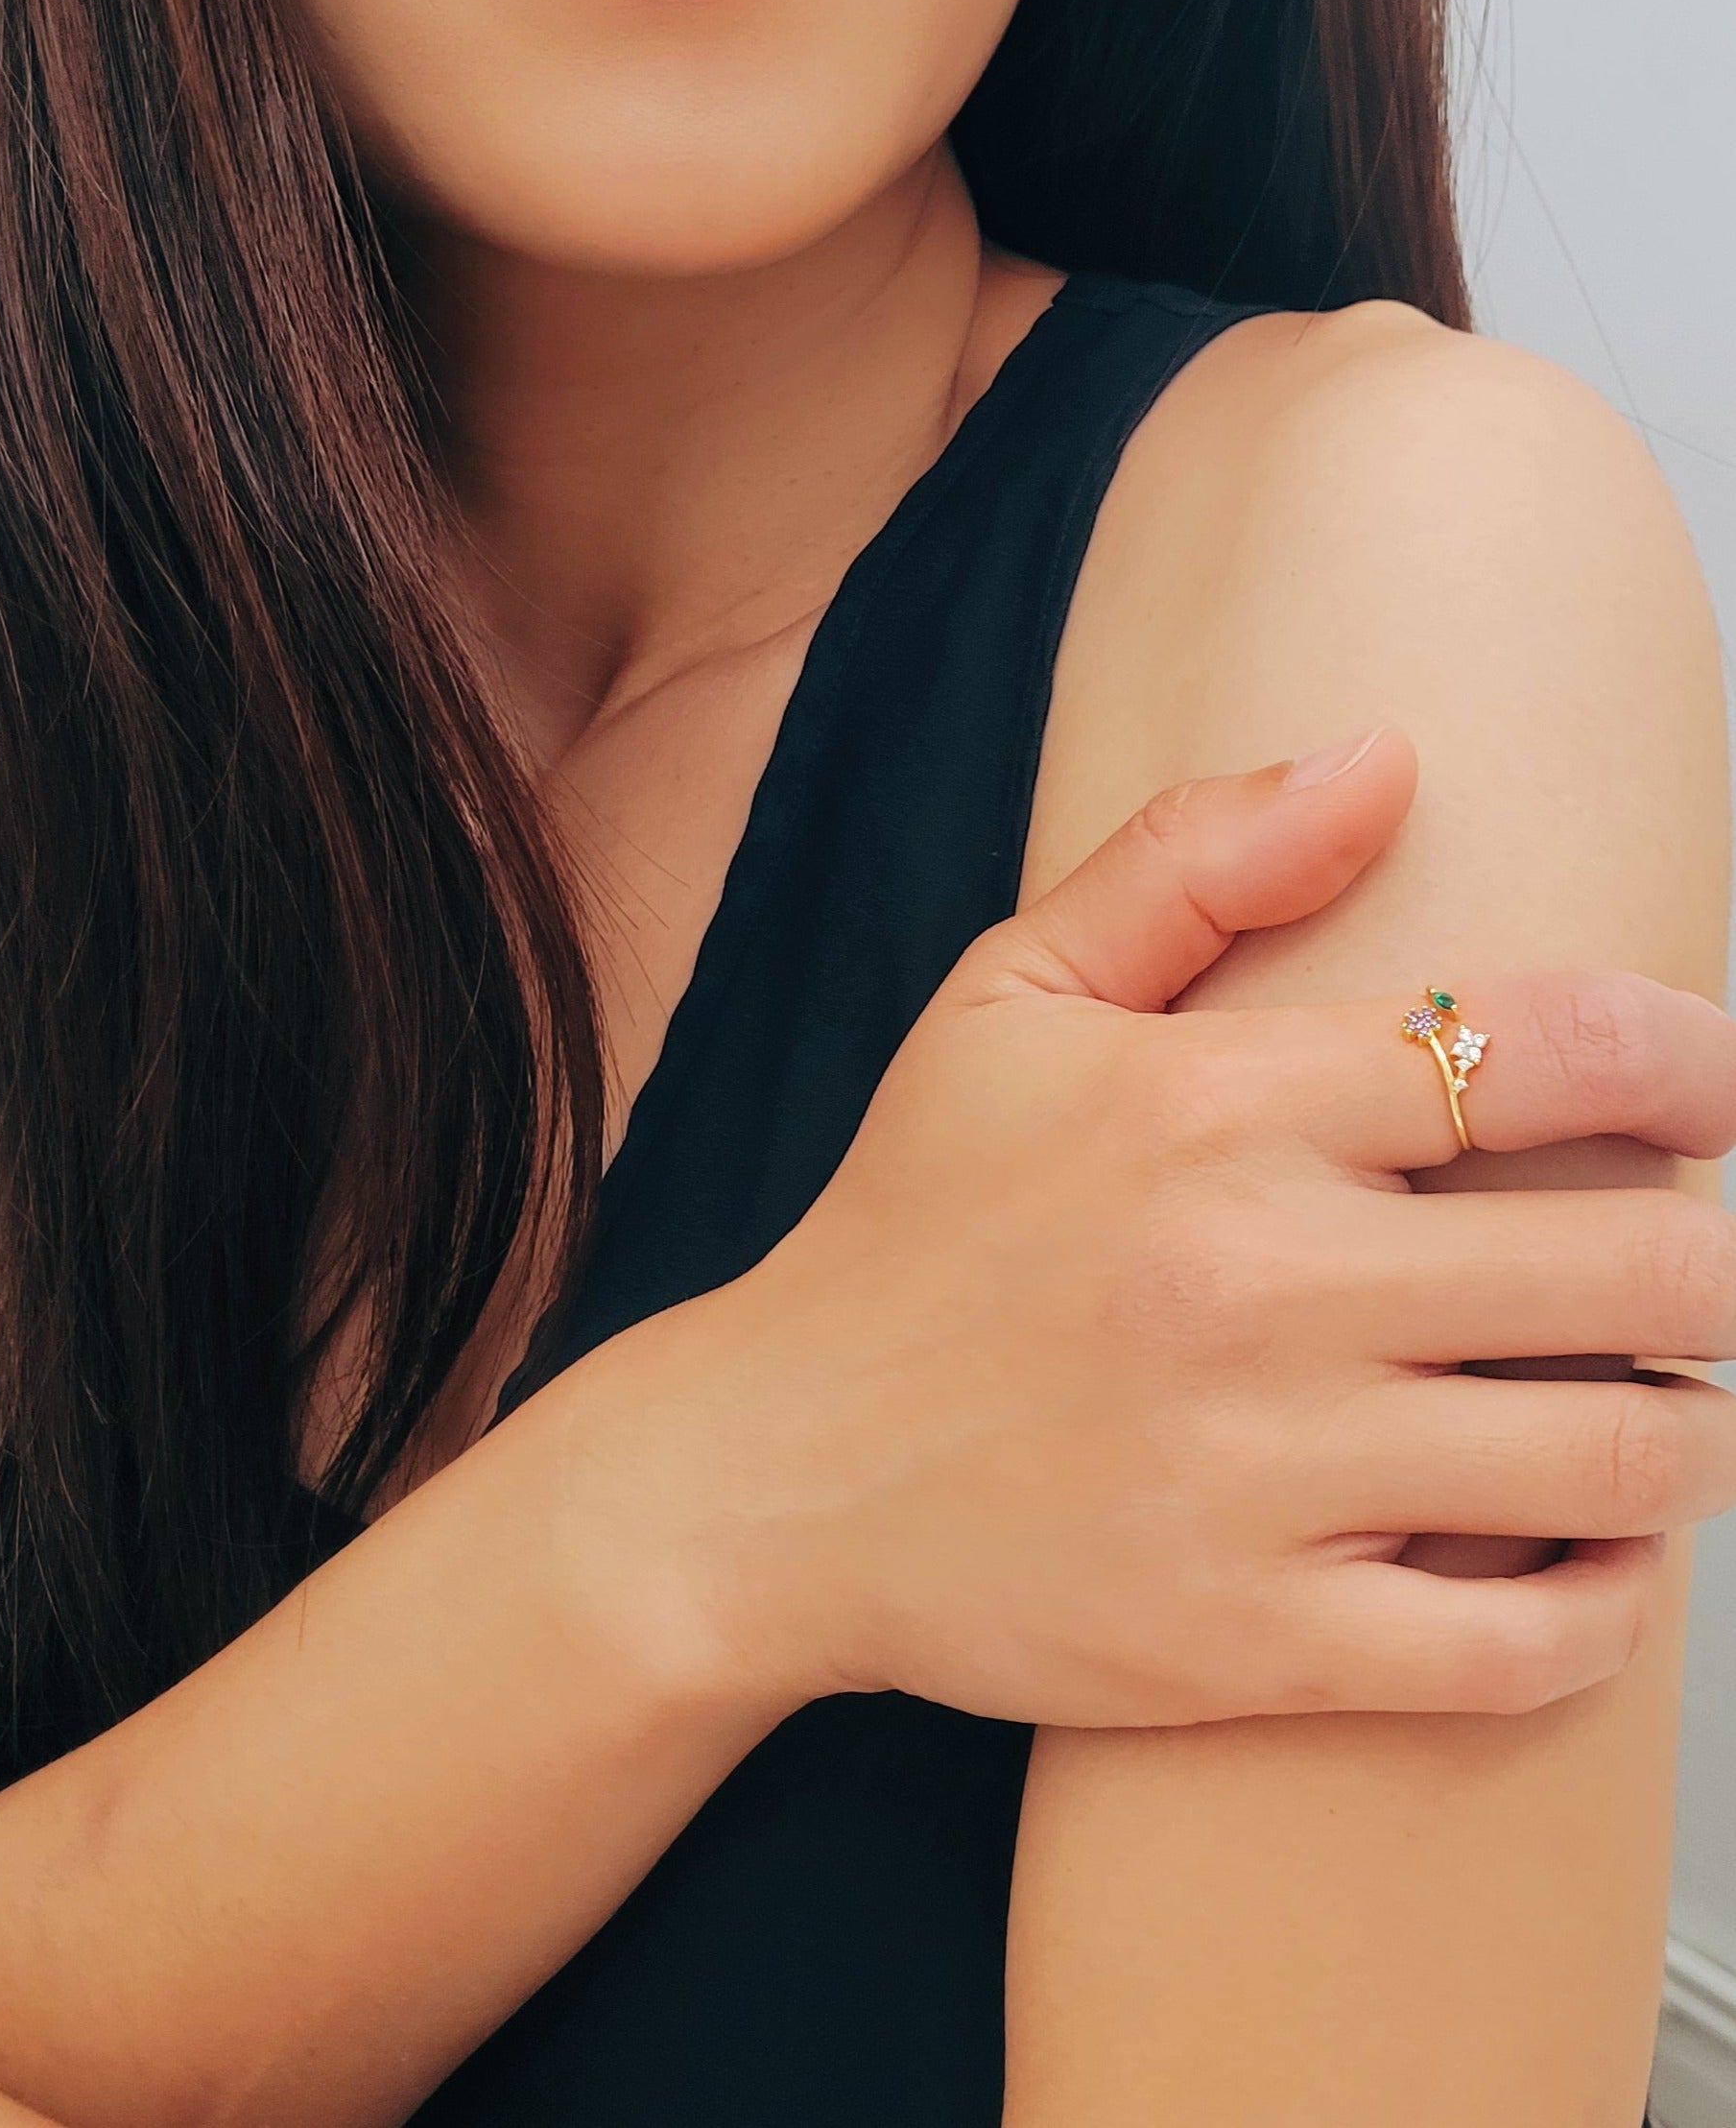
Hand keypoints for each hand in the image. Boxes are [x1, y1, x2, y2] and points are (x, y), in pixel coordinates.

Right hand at [553, 727, 1735, 1731]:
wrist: (767, 1475)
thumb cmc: (908, 1228)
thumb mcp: (1007, 999)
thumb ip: (1193, 860)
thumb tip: (1385, 757)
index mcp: (1214, 1106)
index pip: (1558, 1047)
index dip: (1702, 1063)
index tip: (1718, 1092)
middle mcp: (1255, 1281)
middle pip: (1647, 1265)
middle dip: (1719, 1266)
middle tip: (1692, 1272)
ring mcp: (1259, 1474)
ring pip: (1623, 1460)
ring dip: (1689, 1431)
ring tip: (1657, 1405)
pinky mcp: (1248, 1642)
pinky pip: (1524, 1651)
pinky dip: (1605, 1607)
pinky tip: (1585, 1555)